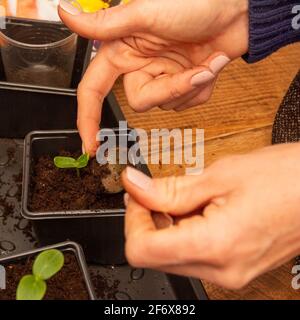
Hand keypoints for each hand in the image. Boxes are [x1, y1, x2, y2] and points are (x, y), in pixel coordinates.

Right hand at [59, 0, 248, 154]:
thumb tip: (65, 13)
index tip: (90, 143)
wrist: (237, 10)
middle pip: (140, 103)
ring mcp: (164, 77)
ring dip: (189, 87)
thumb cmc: (194, 2)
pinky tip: (210, 65)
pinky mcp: (184, 84)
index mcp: (124, 50)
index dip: (88, 117)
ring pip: (166, 106)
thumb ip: (105, 23)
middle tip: (191, 72)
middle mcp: (141, 66)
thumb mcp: (145, 12)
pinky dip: (202, 88)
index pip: (94, 88)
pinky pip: (187, 104)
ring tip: (206, 61)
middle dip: (168, 92)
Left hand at [122, 143, 299, 288]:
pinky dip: (184, 231)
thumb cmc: (285, 178)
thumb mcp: (219, 176)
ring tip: (187, 196)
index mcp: (215, 246)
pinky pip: (192, 255)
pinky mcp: (233, 267)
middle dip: (149, 220)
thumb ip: (169, 188)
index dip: (132, 218)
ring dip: (167, 225)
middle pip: (154, 255)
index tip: (139, 195)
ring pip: (171, 255)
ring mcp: (229, 273)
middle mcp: (221, 270)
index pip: (142, 250)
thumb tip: (135, 186)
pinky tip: (199, 208)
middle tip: (159, 191)